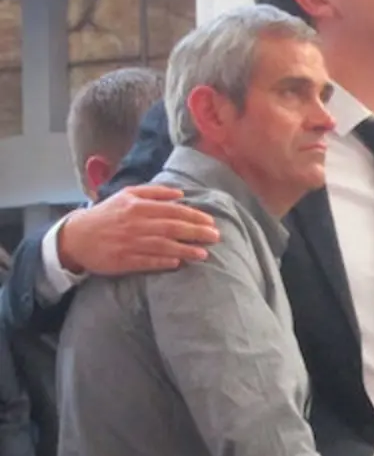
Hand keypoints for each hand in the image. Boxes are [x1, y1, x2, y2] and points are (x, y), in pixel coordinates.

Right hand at [58, 186, 219, 274]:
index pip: (173, 211)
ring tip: (204, 254)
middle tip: (215, 237)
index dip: (194, 216)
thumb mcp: (127, 195)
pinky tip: (178, 263)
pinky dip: (163, 262)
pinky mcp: (123, 260)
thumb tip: (180, 193)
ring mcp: (129, 243)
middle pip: (172, 228)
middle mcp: (135, 224)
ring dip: (185, 250)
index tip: (211, 222)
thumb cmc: (107, 214)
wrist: (76, 236)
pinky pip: (147, 261)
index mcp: (138, 206)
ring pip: (163, 246)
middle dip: (196, 232)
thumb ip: (154, 192)